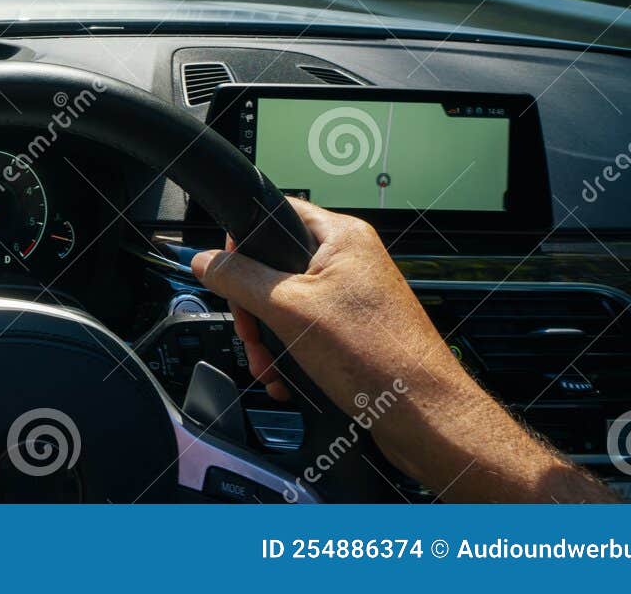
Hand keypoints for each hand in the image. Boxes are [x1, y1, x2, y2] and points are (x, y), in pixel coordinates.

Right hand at [191, 198, 612, 501]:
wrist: (425, 418)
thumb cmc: (378, 358)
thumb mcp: (290, 310)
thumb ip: (240, 279)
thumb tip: (205, 261)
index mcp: (341, 237)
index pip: (274, 211)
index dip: (242, 242)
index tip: (229, 275)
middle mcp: (349, 261)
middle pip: (272, 265)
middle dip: (253, 308)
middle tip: (252, 334)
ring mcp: (351, 297)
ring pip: (284, 304)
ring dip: (267, 339)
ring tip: (270, 366)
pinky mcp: (351, 331)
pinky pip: (303, 331)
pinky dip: (288, 354)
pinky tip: (288, 378)